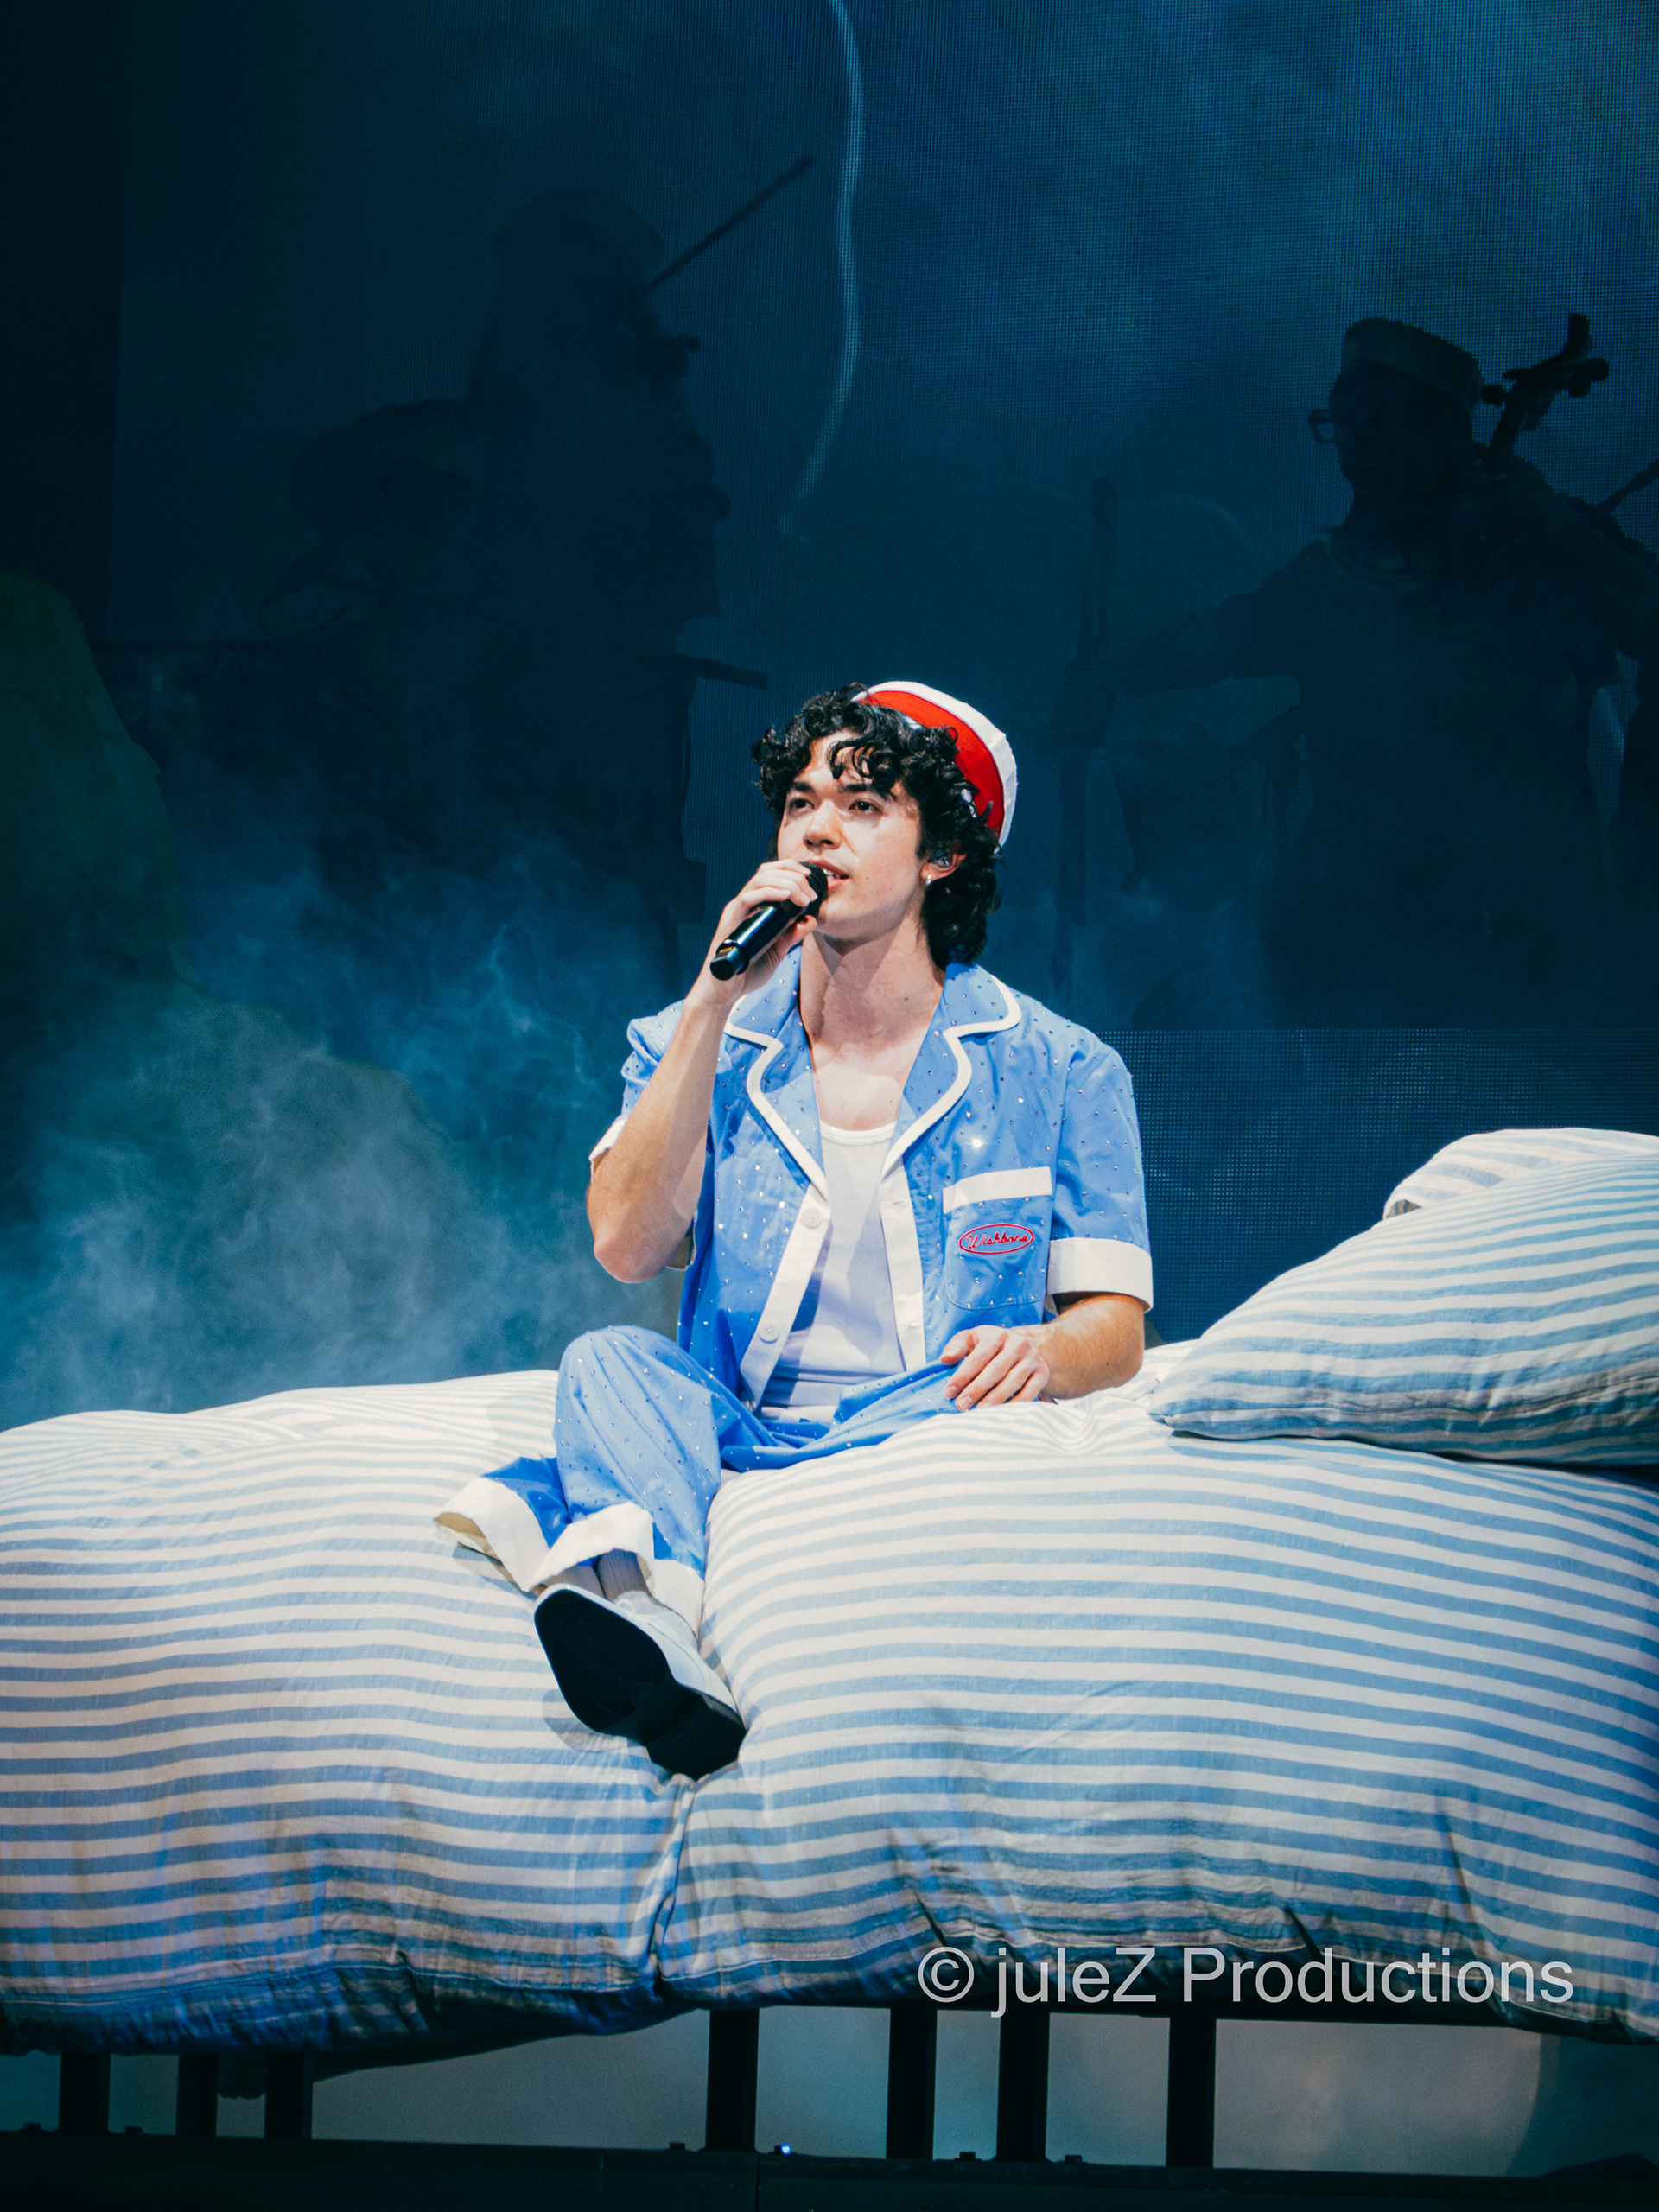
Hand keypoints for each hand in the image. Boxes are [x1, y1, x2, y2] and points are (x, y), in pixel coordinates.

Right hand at [689, 856, 823, 1007]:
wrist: (725, 992)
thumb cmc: (747, 972)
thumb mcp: (778, 951)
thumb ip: (792, 935)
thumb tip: (810, 919)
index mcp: (755, 907)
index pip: (771, 875)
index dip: (792, 871)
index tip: (812, 879)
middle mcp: (744, 904)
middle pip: (766, 871)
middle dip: (793, 874)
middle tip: (812, 891)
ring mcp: (736, 910)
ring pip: (759, 879)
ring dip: (787, 883)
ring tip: (804, 897)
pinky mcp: (730, 919)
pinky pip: (749, 897)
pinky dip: (769, 892)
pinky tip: (786, 897)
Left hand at [940, 1322, 1051, 1409]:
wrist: (1021, 1347)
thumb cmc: (988, 1347)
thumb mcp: (972, 1339)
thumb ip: (956, 1347)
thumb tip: (945, 1359)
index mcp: (998, 1335)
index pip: (978, 1357)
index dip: (963, 1375)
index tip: (948, 1392)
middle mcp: (1018, 1344)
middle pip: (996, 1370)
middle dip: (977, 1389)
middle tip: (961, 1405)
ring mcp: (1032, 1359)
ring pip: (1013, 1381)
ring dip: (996, 1398)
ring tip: (980, 1411)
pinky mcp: (1042, 1373)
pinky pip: (1030, 1391)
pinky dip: (1017, 1404)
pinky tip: (1003, 1413)